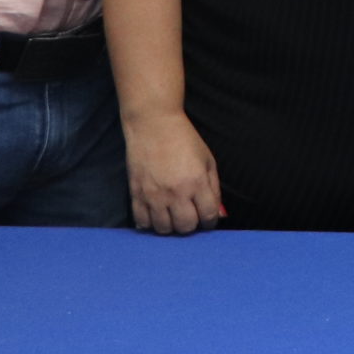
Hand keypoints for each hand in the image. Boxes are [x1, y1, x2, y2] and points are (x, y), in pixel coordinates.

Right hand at [126, 111, 224, 234]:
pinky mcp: (137, 194)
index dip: (209, 222)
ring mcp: (154, 195)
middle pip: (186, 227)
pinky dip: (150, 224)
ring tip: (172, 216)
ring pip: (164, 229)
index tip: (206, 219)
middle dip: (191, 226)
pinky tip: (156, 216)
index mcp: (197, 182)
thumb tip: (216, 213)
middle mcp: (176, 192)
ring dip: (171, 226)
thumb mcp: (207, 160)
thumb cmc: (184, 140)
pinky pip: (142, 222)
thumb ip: (213, 188)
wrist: (153, 125)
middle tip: (190, 216)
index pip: (207, 216)